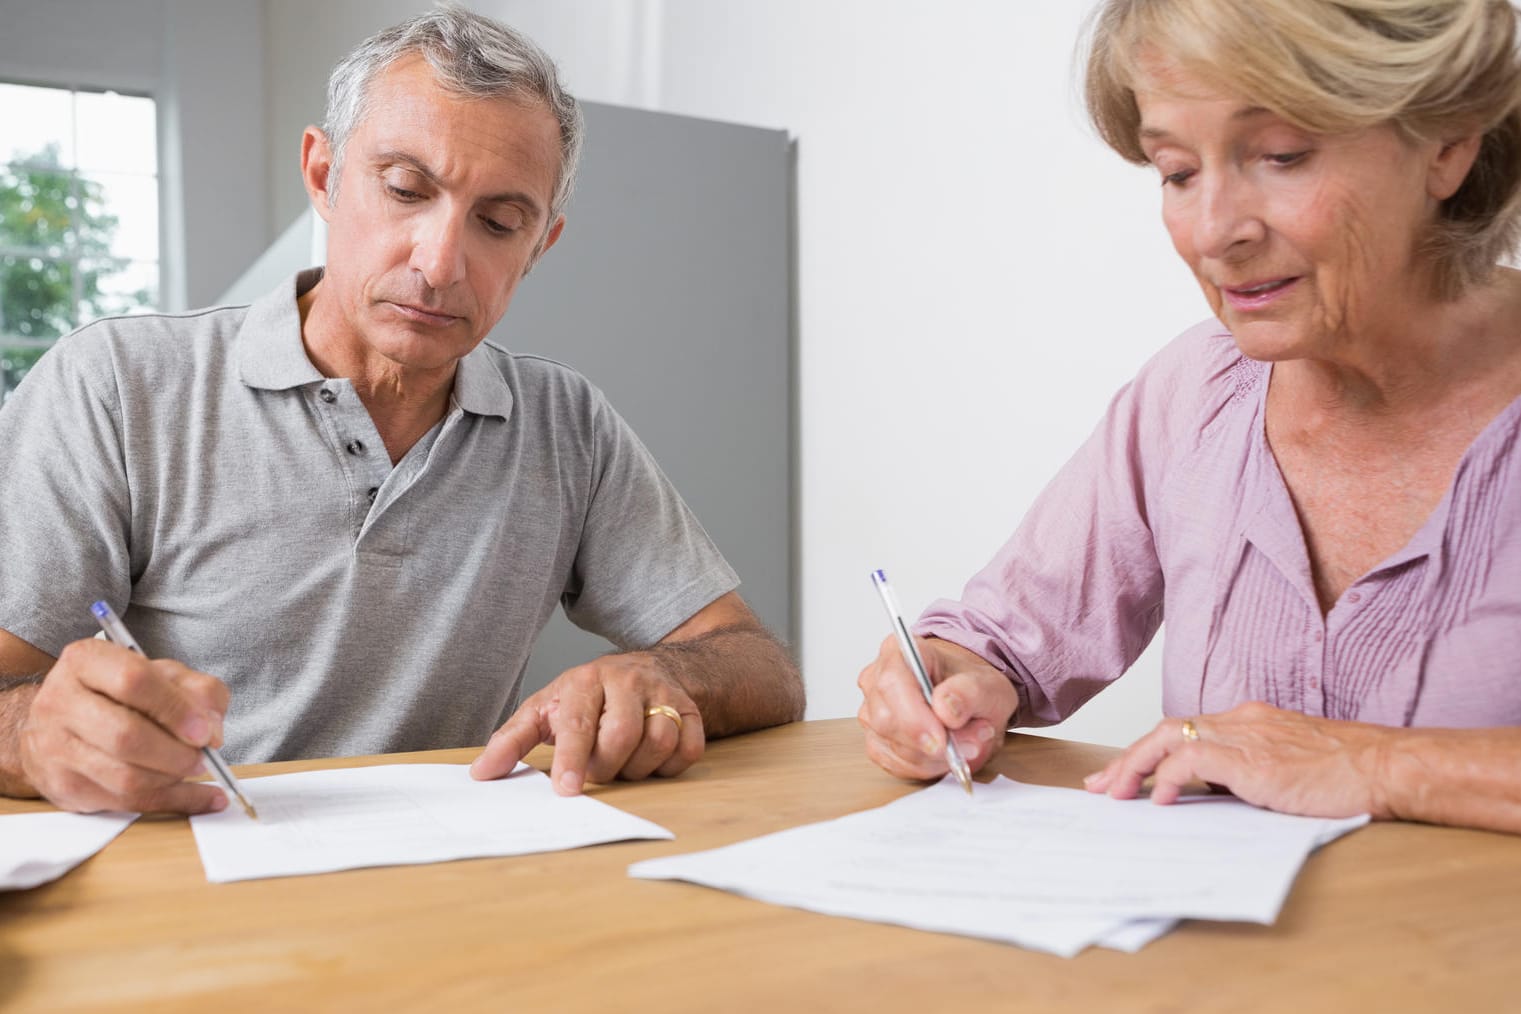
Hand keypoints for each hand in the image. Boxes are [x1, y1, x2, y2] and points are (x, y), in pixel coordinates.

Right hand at [19, 638, 230, 813]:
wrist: (58, 720)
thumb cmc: (117, 693)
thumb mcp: (163, 674)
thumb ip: (199, 690)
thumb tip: (212, 730)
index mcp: (86, 662)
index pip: (134, 681)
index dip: (176, 709)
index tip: (204, 729)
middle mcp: (61, 703)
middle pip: (126, 736)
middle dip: (176, 752)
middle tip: (202, 754)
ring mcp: (56, 748)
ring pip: (125, 777)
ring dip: (172, 777)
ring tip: (193, 767)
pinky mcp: (63, 786)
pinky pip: (126, 803)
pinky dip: (173, 801)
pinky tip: (200, 796)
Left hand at [470, 652, 703, 794]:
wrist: (646, 669)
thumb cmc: (587, 697)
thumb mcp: (545, 709)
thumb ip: (512, 740)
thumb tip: (481, 773)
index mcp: (585, 681)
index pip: (578, 723)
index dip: (572, 759)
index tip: (567, 790)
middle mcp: (627, 682)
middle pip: (621, 735)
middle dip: (606, 766)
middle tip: (596, 770)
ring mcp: (663, 694)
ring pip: (658, 742)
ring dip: (638, 768)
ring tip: (622, 763)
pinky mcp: (690, 711)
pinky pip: (688, 749)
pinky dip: (669, 766)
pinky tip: (651, 760)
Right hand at [857, 634, 1017, 780]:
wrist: (967, 699)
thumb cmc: (970, 686)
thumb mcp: (987, 685)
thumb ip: (969, 693)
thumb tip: (945, 708)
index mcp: (898, 652)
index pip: (891, 683)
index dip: (913, 716)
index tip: (941, 739)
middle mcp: (876, 680)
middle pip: (885, 720)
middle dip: (929, 743)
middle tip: (969, 744)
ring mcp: (871, 712)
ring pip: (892, 747)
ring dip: (934, 757)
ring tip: (965, 743)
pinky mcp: (876, 741)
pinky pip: (895, 764)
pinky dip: (926, 766)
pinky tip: (945, 754)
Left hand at [1083, 701, 1392, 817]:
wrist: (1386, 766)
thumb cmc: (1352, 773)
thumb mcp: (1291, 770)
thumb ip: (1254, 775)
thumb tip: (1221, 797)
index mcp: (1251, 721)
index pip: (1186, 729)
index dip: (1150, 753)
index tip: (1124, 776)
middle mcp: (1241, 721)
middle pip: (1166, 728)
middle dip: (1128, 758)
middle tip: (1101, 786)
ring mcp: (1245, 736)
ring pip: (1168, 736)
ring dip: (1135, 766)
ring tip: (1116, 794)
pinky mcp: (1252, 758)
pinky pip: (1192, 756)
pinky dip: (1169, 777)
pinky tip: (1160, 800)